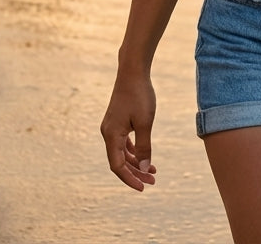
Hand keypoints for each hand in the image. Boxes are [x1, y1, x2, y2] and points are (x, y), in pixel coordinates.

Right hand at [101, 71, 157, 190]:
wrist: (133, 71)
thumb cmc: (140, 95)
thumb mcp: (145, 122)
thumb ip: (145, 146)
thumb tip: (145, 168)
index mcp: (111, 135)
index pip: (117, 166)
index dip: (129, 179)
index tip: (143, 187)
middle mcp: (107, 133)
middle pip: (120, 161)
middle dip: (136, 173)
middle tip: (153, 181)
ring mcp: (111, 127)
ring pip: (122, 153)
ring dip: (136, 162)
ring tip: (153, 171)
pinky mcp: (117, 121)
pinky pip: (123, 143)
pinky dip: (133, 151)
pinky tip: (144, 156)